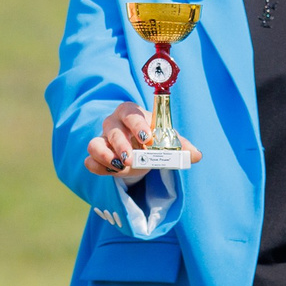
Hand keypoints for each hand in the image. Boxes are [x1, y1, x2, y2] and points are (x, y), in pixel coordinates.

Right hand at [84, 102, 199, 183]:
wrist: (138, 148)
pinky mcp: (96, 157)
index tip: (148, 139)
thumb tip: (196, 155)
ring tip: (121, 168)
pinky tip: (112, 172)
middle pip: (112, 130)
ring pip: (95, 145)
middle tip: (132, 160)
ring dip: (106, 157)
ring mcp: (102, 140)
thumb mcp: (167, 139)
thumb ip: (181, 146)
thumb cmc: (152, 138)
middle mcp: (113, 124)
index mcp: (130, 113)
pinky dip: (98, 168)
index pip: (131, 113)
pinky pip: (89, 161)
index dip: (138, 125)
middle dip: (121, 145)